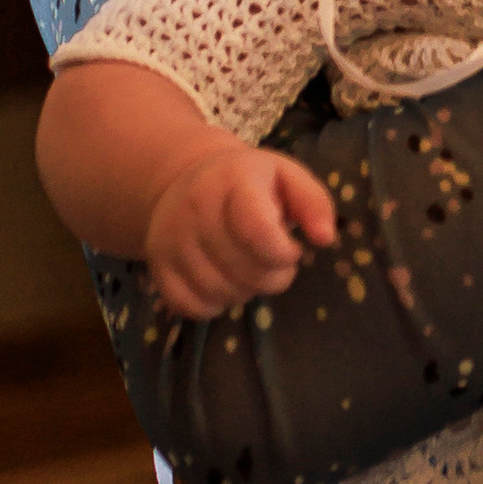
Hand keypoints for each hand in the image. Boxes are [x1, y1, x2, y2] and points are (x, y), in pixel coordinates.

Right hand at [144, 140, 337, 319]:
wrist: (183, 179)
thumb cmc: (248, 181)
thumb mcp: (286, 176)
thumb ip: (314, 202)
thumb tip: (325, 238)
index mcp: (232, 182)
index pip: (257, 232)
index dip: (283, 254)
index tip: (292, 249)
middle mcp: (195, 211)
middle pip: (243, 271)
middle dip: (273, 276)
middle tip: (275, 260)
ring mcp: (171, 241)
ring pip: (220, 293)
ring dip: (245, 290)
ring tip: (249, 267)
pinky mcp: (157, 268)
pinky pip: (190, 307)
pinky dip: (214, 305)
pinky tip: (224, 280)